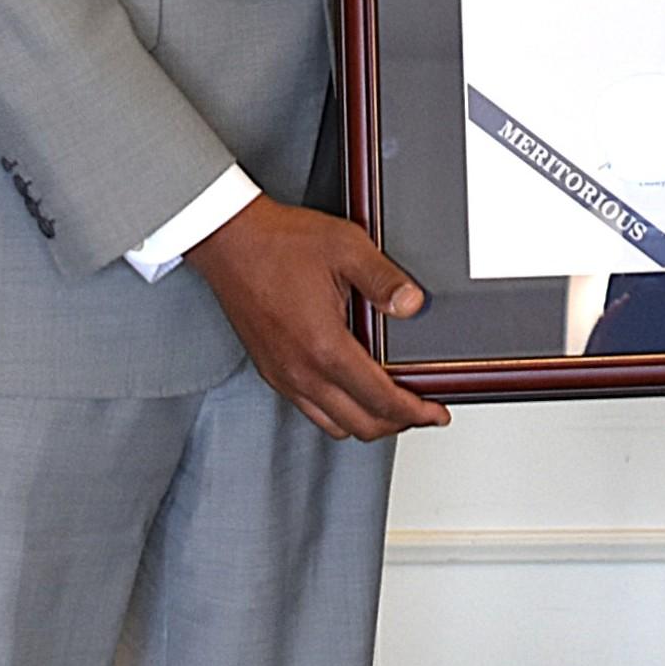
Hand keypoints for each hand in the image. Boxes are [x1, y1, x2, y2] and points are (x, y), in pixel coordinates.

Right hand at [186, 197, 450, 440]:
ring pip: (333, 425)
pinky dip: (338, 412)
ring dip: (366, 421)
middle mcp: (301, 371)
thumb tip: (414, 305)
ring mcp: (282, 374)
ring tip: (390, 405)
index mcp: (324, 347)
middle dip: (397, 424)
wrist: (229, 240)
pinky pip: (309, 410)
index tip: (436, 412)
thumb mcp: (346, 247)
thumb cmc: (278, 242)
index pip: (381, 400)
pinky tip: (350, 390)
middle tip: (421, 411)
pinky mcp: (270, 370)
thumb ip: (385, 279)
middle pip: (360, 425)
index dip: (416, 412)